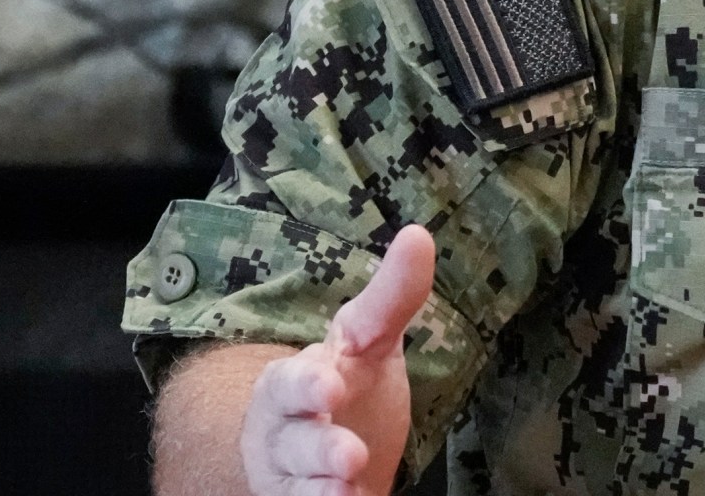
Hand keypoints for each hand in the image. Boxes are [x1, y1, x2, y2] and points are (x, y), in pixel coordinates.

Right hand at [239, 224, 435, 495]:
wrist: (320, 451)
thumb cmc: (346, 385)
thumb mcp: (369, 340)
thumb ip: (392, 296)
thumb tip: (420, 234)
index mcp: (293, 382)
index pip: (291, 382)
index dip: (307, 386)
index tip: (331, 385)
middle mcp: (284, 433)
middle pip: (293, 442)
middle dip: (317, 448)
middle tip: (351, 456)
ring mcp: (291, 477)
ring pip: (297, 486)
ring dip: (321, 491)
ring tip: (348, 492)